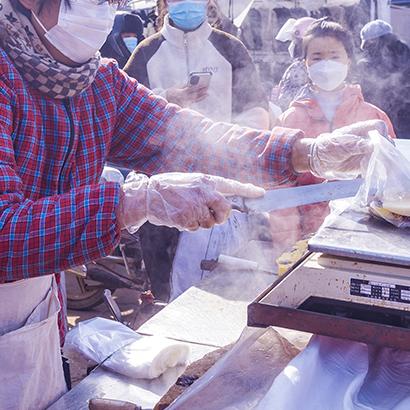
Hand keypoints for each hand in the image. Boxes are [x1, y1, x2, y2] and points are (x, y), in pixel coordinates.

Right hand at [117, 172, 264, 232]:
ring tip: (185, 211)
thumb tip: (223, 202)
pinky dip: (189, 226)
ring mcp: (196, 206)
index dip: (248, 190)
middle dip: (220, 217)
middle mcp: (203, 192)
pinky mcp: (187, 218)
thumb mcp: (191, 182)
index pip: (232, 185)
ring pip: (210, 223)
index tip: (262, 193)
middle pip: (225, 210)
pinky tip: (179, 216)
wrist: (147, 195)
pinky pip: (196, 228)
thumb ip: (207, 190)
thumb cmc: (169, 188)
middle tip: (210, 215)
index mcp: (205, 181)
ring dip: (200, 222)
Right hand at [166, 82, 208, 106]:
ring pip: (196, 99)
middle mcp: (185, 98)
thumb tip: (190, 83)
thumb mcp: (176, 87)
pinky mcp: (187, 105)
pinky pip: (194, 102)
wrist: (168, 101)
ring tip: (207, 94)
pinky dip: (199, 99)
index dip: (197, 86)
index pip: (191, 89)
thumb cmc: (172, 92)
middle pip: (195, 94)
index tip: (202, 84)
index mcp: (182, 93)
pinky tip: (203, 97)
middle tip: (206, 88)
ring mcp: (186, 102)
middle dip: (201, 91)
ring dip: (202, 96)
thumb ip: (183, 85)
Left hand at [308, 120, 390, 179]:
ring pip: (385, 153)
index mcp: (361, 129)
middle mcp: (368, 139)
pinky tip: (376, 172)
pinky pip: (378, 164)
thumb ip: (357, 145)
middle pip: (386, 140)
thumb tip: (373, 145)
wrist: (322, 160)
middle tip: (382, 159)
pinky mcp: (367, 162)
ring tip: (381, 168)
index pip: (380, 127)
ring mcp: (369, 151)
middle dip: (387, 150)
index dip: (383, 134)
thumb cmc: (329, 147)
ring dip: (386, 160)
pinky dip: (380, 168)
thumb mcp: (342, 146)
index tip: (380, 144)